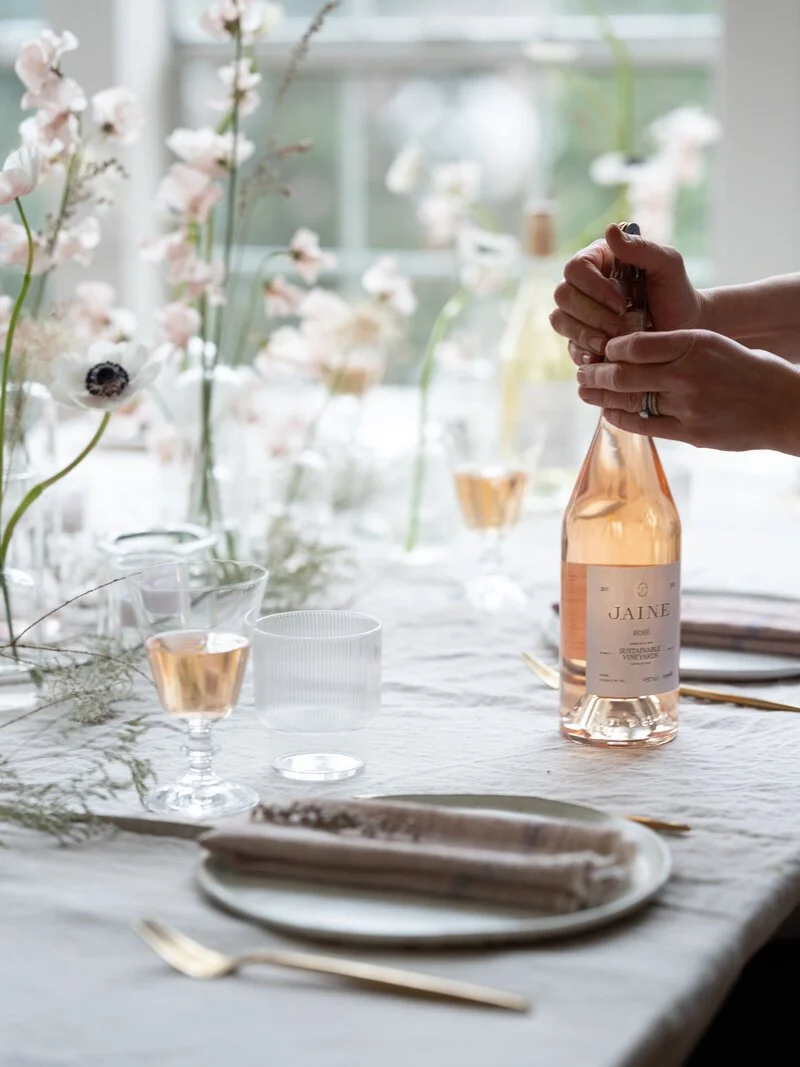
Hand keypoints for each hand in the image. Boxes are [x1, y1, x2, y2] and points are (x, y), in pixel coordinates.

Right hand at [550, 224, 703, 364]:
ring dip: (583, 334)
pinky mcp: (581, 340)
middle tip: (618, 327)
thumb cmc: (676, 293)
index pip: (575, 268)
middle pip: (562, 294)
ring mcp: (579, 314)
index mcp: (599, 261)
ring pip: (559, 319)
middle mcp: (583, 286)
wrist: (682, 330)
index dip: (593, 287)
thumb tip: (609, 230)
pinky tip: (601, 356)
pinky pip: (568, 345)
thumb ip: (641, 248)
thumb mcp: (667, 265)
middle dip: (589, 313)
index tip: (621, 303)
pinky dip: (581, 352)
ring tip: (610, 344)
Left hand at [576, 329, 799, 452]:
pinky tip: (609, 412)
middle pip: (623, 374)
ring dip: (600, 397)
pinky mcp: (690, 433)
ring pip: (629, 401)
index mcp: (693, 343)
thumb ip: (673, 346)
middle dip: (595, 374)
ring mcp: (688, 405)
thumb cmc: (745, 370)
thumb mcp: (712, 344)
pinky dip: (621, 418)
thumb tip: (627, 350)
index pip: (635, 343)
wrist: (782, 405)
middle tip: (581, 373)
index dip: (610, 348)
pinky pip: (644, 425)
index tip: (601, 350)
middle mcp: (688, 373)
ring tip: (585, 391)